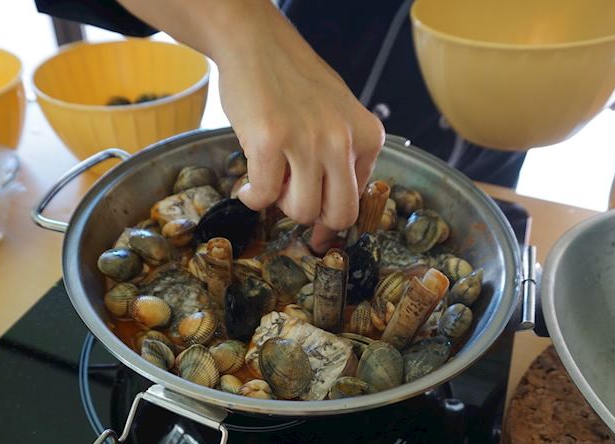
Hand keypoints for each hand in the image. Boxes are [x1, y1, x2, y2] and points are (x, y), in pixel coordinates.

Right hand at [115, 0, 384, 251]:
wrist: (256, 42)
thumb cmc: (293, 82)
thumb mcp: (337, 117)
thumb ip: (342, 159)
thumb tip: (329, 222)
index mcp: (368, 136)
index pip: (358, 200)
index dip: (332, 218)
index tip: (317, 229)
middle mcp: (344, 139)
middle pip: (339, 214)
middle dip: (312, 218)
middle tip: (290, 200)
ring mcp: (308, 141)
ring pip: (304, 211)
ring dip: (280, 206)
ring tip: (268, 181)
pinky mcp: (271, 141)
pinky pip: (263, 197)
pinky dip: (251, 198)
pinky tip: (246, 185)